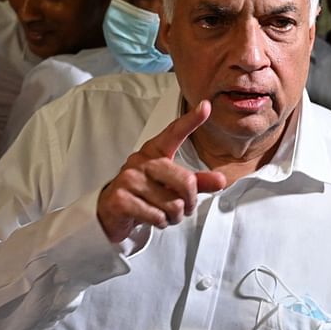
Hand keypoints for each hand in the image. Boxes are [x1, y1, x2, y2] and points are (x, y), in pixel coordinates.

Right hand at [97, 100, 226, 242]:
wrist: (109, 211)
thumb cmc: (143, 194)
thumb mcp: (170, 185)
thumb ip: (197, 182)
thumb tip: (221, 181)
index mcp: (154, 152)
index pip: (174, 133)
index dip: (191, 120)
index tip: (205, 106)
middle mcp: (141, 161)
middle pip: (186, 182)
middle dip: (190, 203)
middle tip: (183, 208)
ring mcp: (129, 179)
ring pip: (173, 205)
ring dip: (173, 216)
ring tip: (163, 213)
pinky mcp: (121, 199)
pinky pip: (157, 216)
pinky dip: (160, 223)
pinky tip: (150, 218)